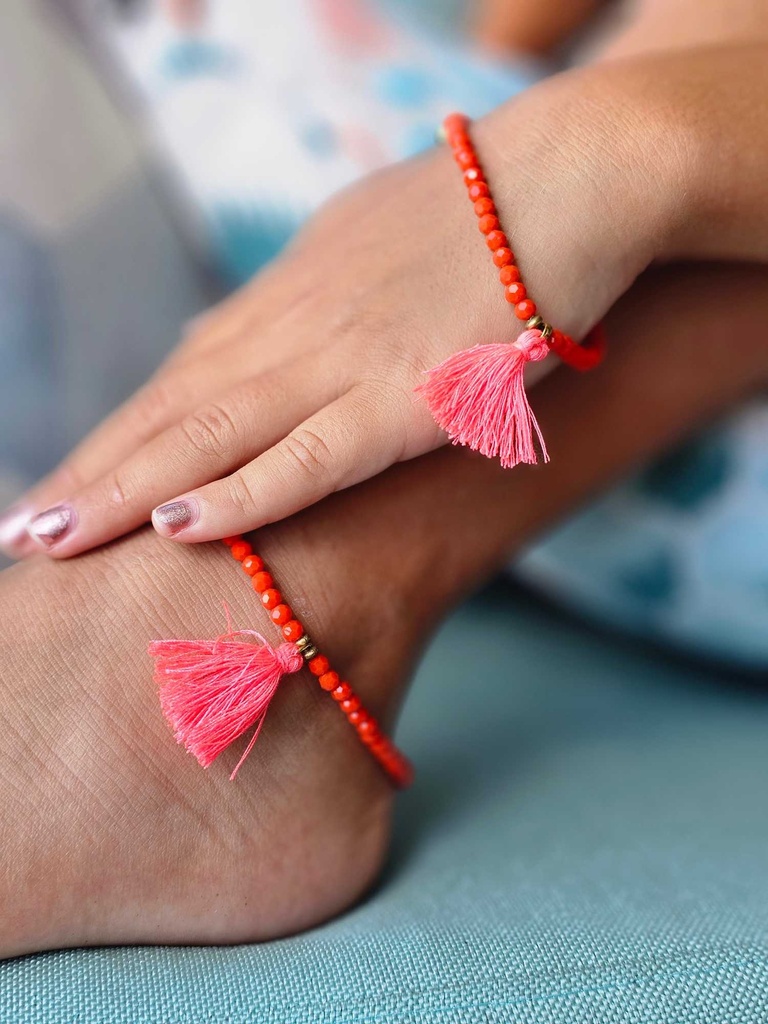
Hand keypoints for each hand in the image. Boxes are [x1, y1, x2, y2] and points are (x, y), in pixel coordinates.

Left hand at [7, 41, 767, 557]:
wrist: (571, 179)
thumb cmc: (481, 212)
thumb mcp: (367, 244)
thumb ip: (306, 299)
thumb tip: (256, 334)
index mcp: (288, 300)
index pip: (179, 382)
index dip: (116, 440)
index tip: (66, 484)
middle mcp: (294, 331)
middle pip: (171, 414)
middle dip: (91, 477)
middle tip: (19, 532)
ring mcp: (343, 362)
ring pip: (212, 436)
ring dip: (125, 490)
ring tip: (49, 539)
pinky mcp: (404, 397)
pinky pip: (309, 456)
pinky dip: (240, 493)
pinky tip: (177, 526)